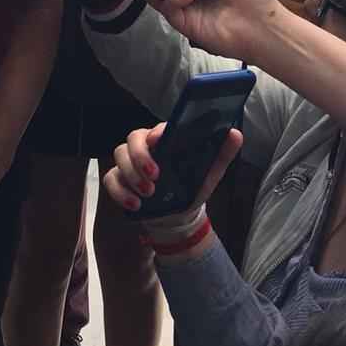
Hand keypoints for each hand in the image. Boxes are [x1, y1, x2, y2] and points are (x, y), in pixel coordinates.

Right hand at [104, 122, 242, 228]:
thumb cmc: (191, 187)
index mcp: (166, 140)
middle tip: (154, 176)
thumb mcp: (208, 174)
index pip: (158, 128)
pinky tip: (135, 205)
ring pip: (119, 156)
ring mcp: (129, 163)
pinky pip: (110, 179)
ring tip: (149, 194)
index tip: (159, 141)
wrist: (177, 217)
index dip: (157, 132)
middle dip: (140, 156)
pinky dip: (120, 192)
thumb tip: (235, 133)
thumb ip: (220, 153)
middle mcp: (145, 147)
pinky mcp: (118, 180)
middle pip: (132, 138)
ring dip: (132, 175)